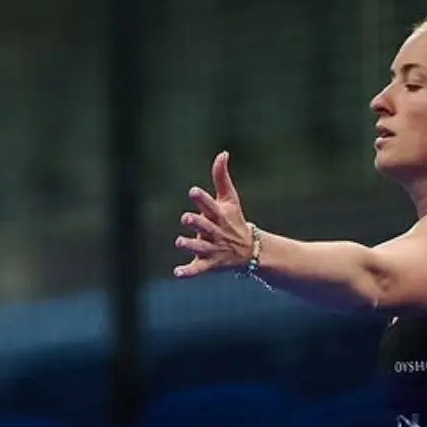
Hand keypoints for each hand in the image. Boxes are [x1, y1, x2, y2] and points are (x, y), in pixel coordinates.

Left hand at [174, 151, 254, 277]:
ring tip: (179, 242)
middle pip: (205, 227)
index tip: (192, 191)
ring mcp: (212, 249)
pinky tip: (177, 273)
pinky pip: (198, 269)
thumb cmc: (234, 220)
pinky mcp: (208, 264)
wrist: (249, 251)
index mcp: (219, 215)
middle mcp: (216, 232)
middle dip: (197, 223)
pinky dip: (188, 272)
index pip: (210, 205)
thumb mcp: (230, 199)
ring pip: (200, 248)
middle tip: (186, 217)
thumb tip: (222, 153)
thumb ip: (222, 177)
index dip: (201, 199)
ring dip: (190, 245)